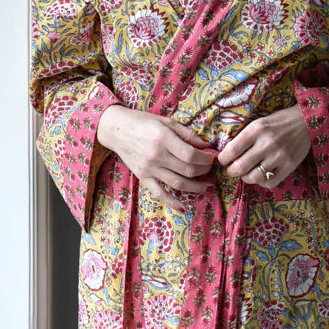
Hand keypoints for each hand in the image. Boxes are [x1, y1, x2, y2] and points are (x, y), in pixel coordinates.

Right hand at [97, 106, 215, 210]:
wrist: (116, 130)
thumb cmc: (143, 122)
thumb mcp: (166, 121)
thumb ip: (187, 134)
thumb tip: (206, 145)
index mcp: (164, 139)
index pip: (191, 155)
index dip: (206, 159)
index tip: (212, 158)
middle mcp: (157, 156)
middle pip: (187, 170)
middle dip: (204, 171)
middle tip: (210, 169)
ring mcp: (149, 169)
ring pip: (178, 183)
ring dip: (196, 187)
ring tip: (207, 186)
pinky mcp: (143, 177)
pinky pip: (159, 193)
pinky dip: (172, 202)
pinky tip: (183, 207)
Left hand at [218, 105, 310, 188]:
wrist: (306, 121)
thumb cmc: (279, 122)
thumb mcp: (259, 123)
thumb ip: (245, 137)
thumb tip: (228, 154)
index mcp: (256, 129)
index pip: (232, 150)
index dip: (223, 159)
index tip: (223, 160)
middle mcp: (267, 143)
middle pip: (240, 167)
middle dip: (232, 171)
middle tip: (232, 170)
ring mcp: (279, 156)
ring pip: (254, 178)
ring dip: (246, 178)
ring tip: (247, 173)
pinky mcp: (289, 166)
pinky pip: (270, 183)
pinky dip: (262, 182)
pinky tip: (262, 176)